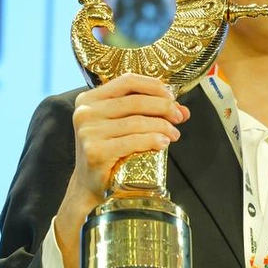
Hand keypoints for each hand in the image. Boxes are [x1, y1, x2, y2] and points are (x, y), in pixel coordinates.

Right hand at [54, 74, 189, 267]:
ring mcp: (88, 132)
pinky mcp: (95, 151)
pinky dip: (152, 140)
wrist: (91, 186)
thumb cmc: (110, 152)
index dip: (153, 86)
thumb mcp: (123, 125)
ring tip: (174, 133)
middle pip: (135, 101)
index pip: (127, 81)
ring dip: (162, 126)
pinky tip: (163, 143)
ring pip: (137, 121)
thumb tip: (183, 110)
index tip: (171, 96)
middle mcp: (85, 113)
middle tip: (179, 117)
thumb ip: (148, 112)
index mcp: (89, 99)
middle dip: (164, 107)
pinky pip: (132, 140)